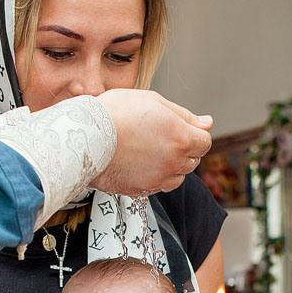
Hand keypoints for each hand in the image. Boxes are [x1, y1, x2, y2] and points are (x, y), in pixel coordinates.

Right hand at [93, 89, 212, 197]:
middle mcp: (173, 163)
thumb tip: (207, 123)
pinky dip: (152, 176)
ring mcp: (156, 179)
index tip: (179, 129)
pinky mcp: (139, 191)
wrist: (83, 136)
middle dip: (183, 150)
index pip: (204, 142)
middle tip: (159, 136)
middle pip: (192, 161)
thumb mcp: (153, 102)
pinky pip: (155, 186)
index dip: (194, 134)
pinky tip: (137, 163)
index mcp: (181, 138)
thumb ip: (184, 115)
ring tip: (148, 151)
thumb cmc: (115, 113)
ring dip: (170, 166)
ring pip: (176, 177)